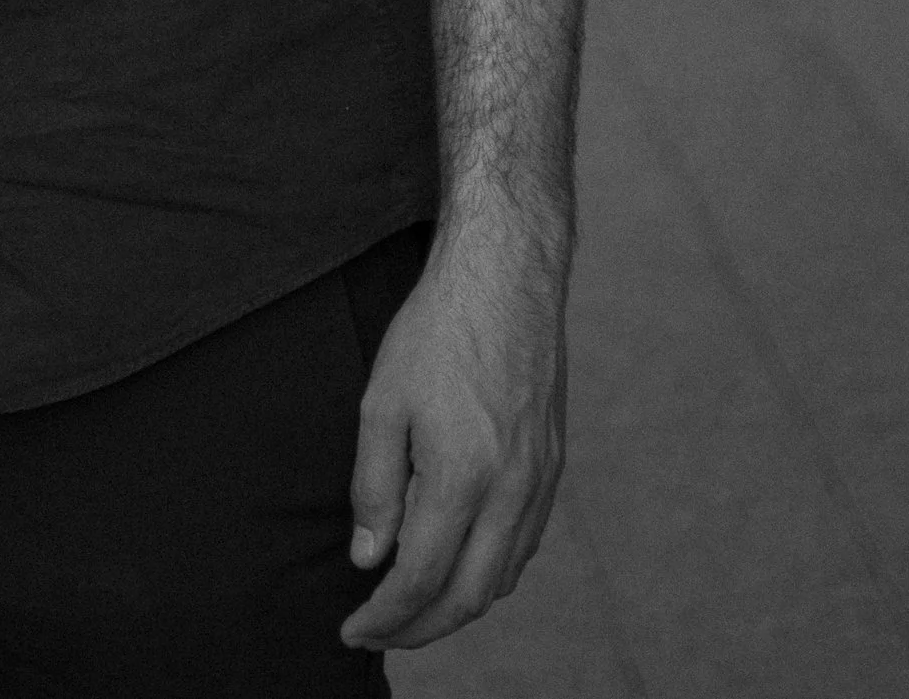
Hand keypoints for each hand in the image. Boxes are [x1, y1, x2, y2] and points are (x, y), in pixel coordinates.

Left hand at [340, 213, 567, 652]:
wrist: (506, 278)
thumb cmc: (436, 331)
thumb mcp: (382, 401)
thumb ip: (374, 486)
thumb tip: (370, 559)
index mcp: (463, 475)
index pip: (421, 578)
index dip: (384, 615)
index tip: (353, 630)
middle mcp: (511, 490)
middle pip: (467, 597)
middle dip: (419, 628)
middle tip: (379, 631)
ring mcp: (540, 482)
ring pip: (501, 579)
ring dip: (456, 605)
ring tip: (411, 604)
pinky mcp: (554, 467)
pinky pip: (524, 546)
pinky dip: (489, 572)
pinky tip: (459, 561)